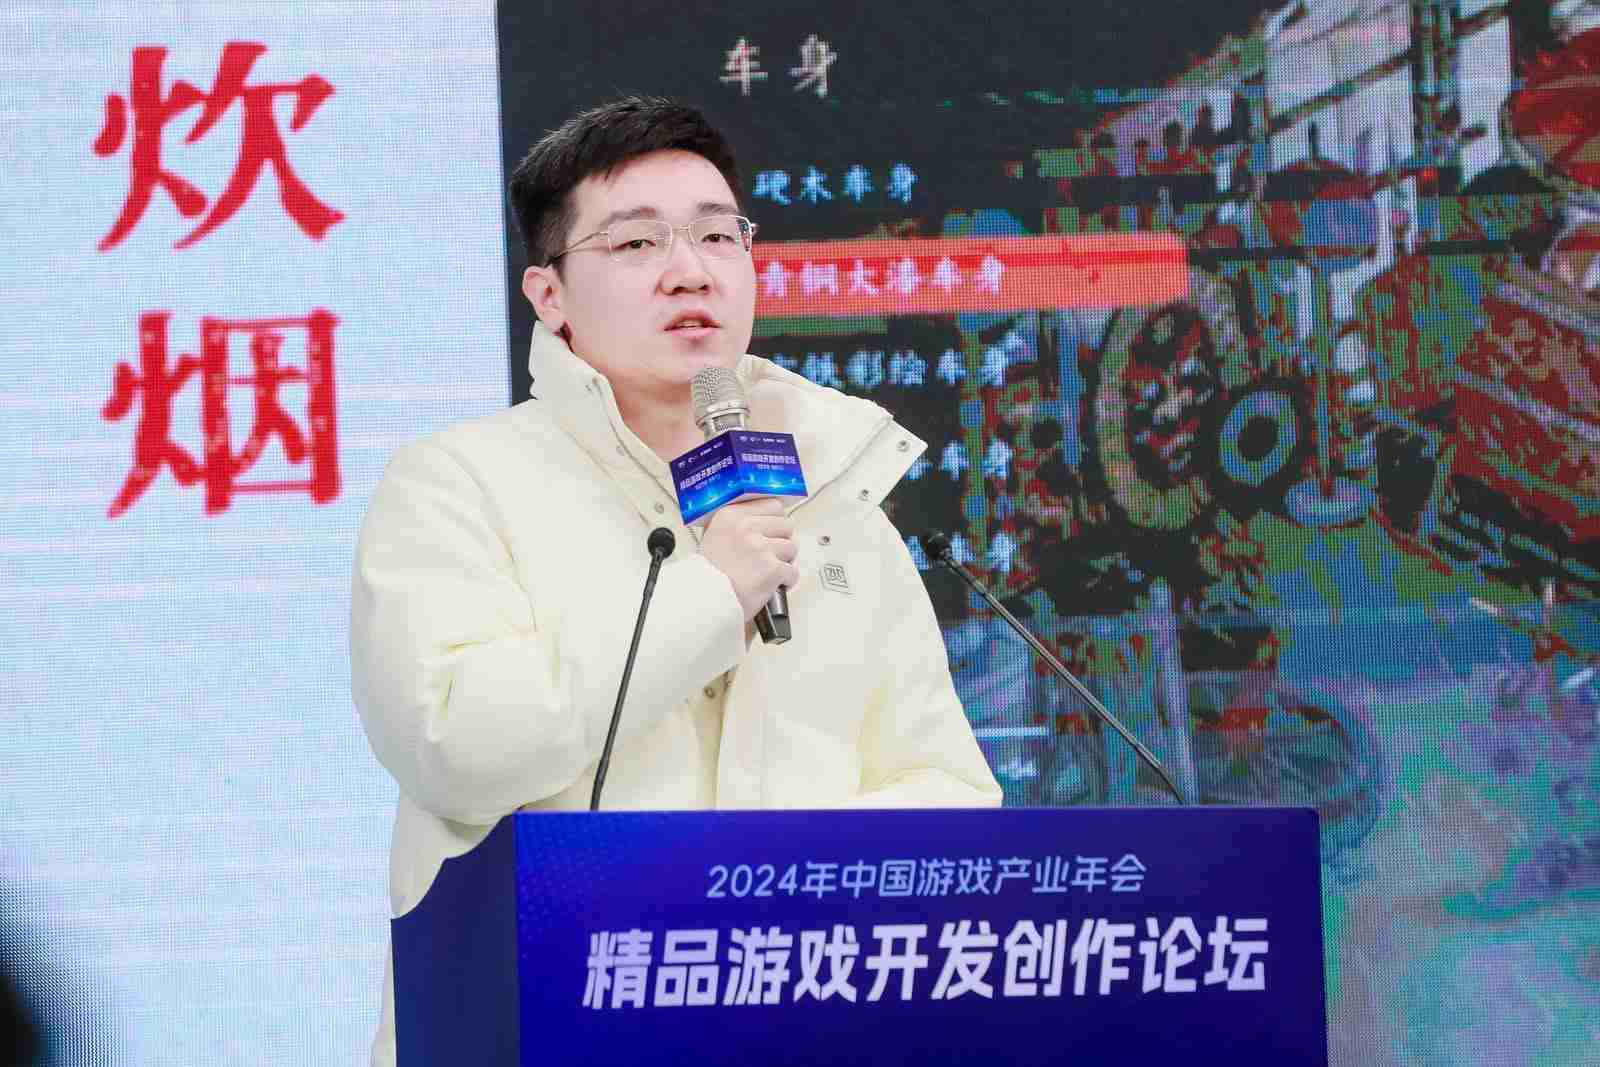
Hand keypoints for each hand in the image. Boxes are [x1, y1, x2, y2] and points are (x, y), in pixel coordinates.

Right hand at [699, 498, 799, 620]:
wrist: (705, 600)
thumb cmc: (708, 574)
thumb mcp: (714, 535)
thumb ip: (737, 523)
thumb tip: (763, 519)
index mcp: (731, 515)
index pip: (772, 505)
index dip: (775, 521)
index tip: (772, 532)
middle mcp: (746, 526)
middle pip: (786, 525)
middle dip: (781, 541)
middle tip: (770, 555)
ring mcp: (761, 547)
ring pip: (791, 548)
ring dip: (784, 562)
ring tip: (767, 572)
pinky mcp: (772, 568)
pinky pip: (792, 572)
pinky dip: (786, 581)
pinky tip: (772, 585)